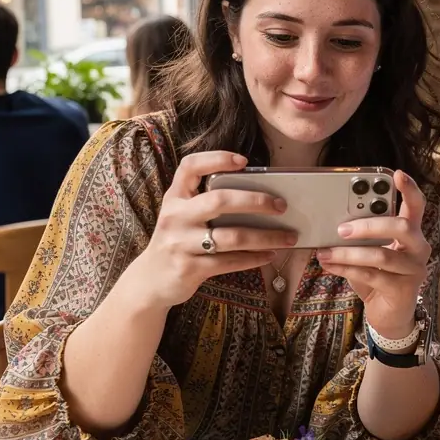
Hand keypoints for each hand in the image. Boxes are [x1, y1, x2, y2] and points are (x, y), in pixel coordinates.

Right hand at [132, 151, 296, 308]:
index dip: (216, 159)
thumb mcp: (183, 216)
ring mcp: (180, 243)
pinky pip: (229, 261)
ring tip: (289, 237)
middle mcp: (175, 217)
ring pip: (231, 236)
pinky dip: (254, 258)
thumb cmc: (178, 241)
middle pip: (219, 200)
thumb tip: (260, 196)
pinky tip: (271, 255)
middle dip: (256, 201)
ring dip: (266, 236)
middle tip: (281, 205)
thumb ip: (207, 202)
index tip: (244, 161)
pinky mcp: (189, 268)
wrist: (150, 281)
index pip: (190, 167)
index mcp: (175, 198)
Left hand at [315, 170, 430, 339]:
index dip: (410, 189)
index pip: (417, 205)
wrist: (389, 315)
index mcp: (412, 233)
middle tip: (341, 228)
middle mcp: (419, 248)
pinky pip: (371, 275)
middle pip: (402, 226)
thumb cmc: (378, 277)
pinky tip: (329, 265)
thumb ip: (364, 237)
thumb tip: (336, 221)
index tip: (397, 174)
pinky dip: (346, 269)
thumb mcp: (372, 252)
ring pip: (381, 254)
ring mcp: (414, 269)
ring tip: (324, 251)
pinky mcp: (403, 289)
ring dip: (348, 253)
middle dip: (370, 224)